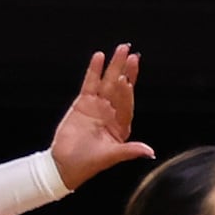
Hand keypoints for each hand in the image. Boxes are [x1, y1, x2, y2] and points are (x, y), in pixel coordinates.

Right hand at [50, 45, 151, 185]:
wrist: (65, 164)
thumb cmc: (88, 163)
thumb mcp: (111, 156)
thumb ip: (130, 151)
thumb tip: (149, 152)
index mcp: (121, 125)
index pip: (127, 103)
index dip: (128, 90)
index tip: (128, 78)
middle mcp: (111, 113)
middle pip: (119, 87)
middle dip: (125, 70)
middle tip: (130, 52)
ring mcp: (97, 106)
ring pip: (107, 82)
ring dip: (113, 66)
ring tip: (119, 50)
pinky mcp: (82, 102)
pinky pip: (90, 83)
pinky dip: (94, 71)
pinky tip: (99, 57)